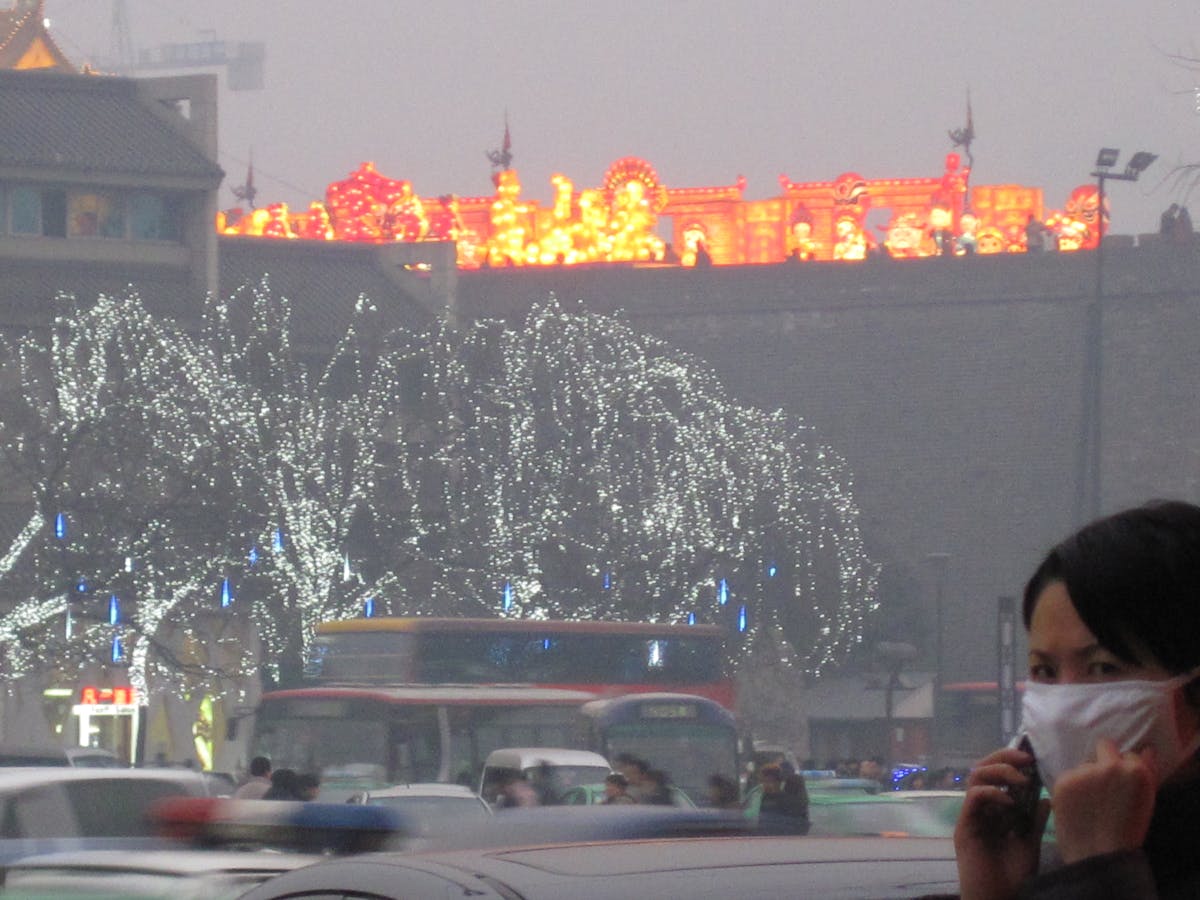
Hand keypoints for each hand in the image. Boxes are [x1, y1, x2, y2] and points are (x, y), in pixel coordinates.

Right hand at [954, 744, 1048, 899]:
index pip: (998, 775)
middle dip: (1003, 757)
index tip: (1033, 758)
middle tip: (1026, 759)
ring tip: (1020, 779)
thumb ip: (1035, 822)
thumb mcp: (1030, 845)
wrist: (997, 898)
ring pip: (975, 777)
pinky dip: (991, 793)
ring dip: (998, 771)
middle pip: (983, 768)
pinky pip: (973, 798)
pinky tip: (1009, 802)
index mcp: (996, 810)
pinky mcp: (965, 825)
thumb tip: (1046, 798)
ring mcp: (971, 815)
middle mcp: (981, 808)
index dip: (1012, 761)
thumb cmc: (1012, 878)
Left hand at [1053, 738, 1156, 864]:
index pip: (1129, 755)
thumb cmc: (1127, 832)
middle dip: (1104, 757)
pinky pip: (1068, 776)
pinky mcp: (1064, 779)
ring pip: (1085, 764)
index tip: (1121, 785)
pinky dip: (1071, 788)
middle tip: (1102, 782)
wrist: (1099, 855)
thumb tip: (1146, 749)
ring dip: (1086, 776)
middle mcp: (1110, 766)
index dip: (1124, 769)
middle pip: (1104, 745)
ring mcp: (1085, 771)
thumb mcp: (1145, 802)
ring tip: (1088, 802)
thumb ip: (1146, 773)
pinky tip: (1075, 806)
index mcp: (1136, 771)